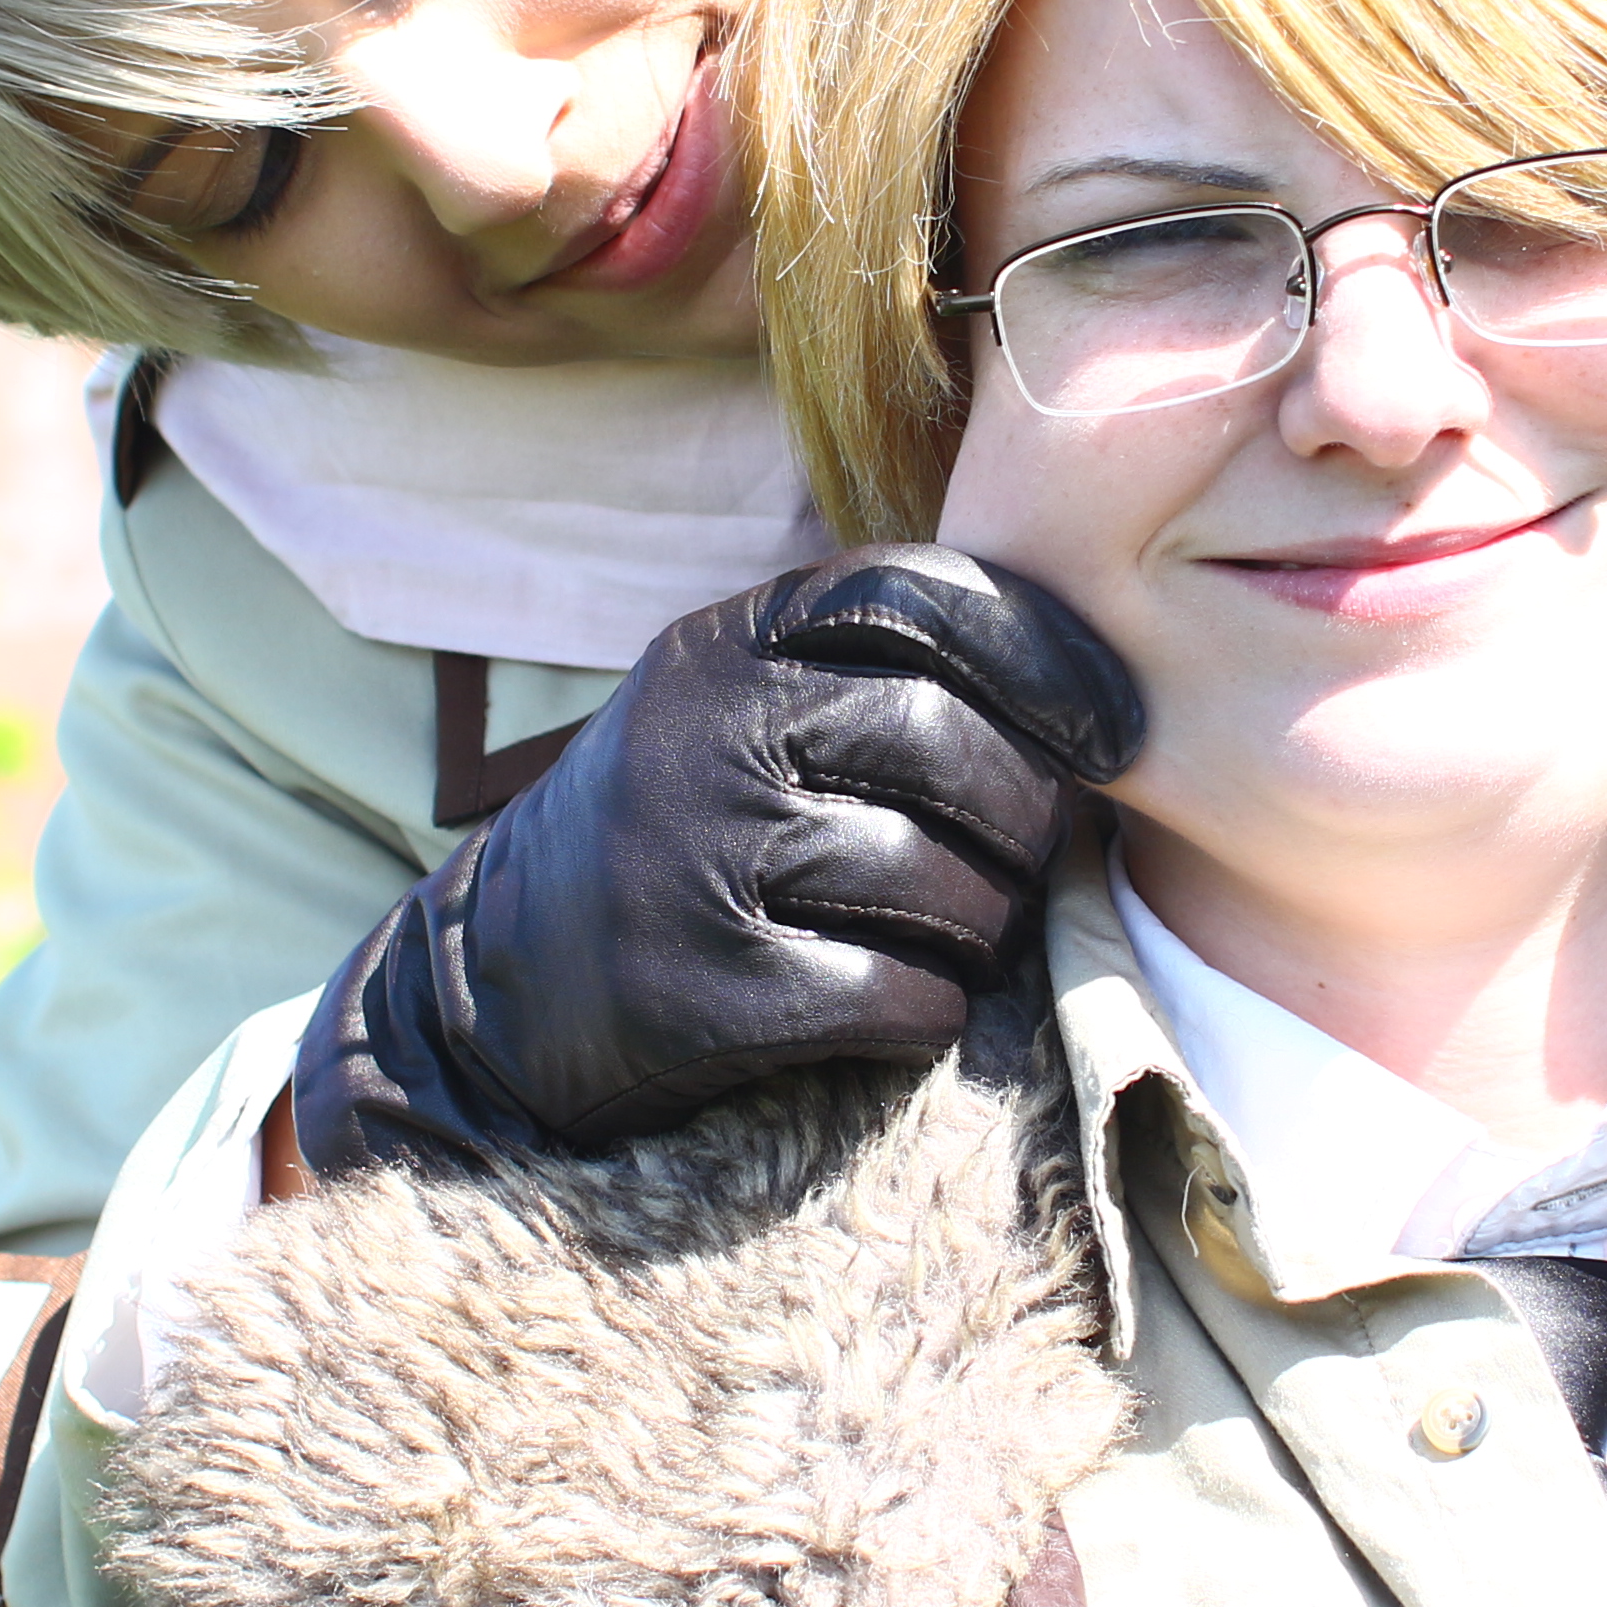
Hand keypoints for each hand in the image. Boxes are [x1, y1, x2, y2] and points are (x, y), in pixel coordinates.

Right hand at [292, 548, 1144, 1179]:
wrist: (497, 989)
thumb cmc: (679, 840)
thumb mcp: (737, 710)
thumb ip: (875, 672)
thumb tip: (1093, 704)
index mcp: (728, 644)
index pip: (926, 596)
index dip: (1047, 658)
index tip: (1109, 730)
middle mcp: (707, 732)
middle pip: (953, 746)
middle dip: (1025, 820)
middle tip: (1022, 866)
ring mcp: (698, 858)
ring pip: (943, 881)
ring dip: (981, 929)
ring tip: (950, 939)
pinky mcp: (702, 989)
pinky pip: (899, 994)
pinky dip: (928, 1009)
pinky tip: (895, 1004)